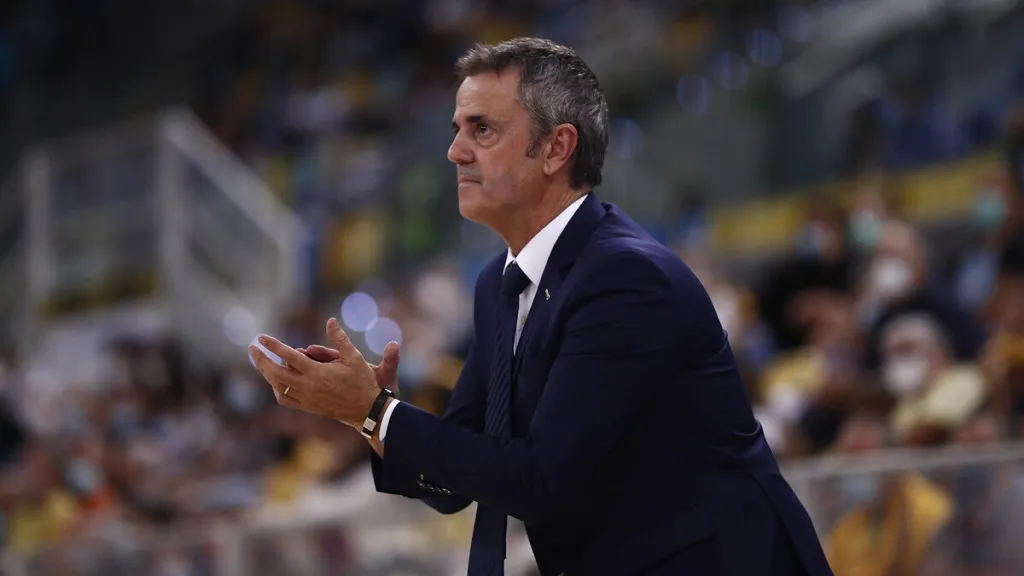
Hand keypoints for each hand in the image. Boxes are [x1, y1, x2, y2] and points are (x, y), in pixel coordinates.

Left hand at [250, 318, 381, 427]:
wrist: (366, 409)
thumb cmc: (362, 381)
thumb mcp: (355, 357)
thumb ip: (340, 339)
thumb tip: (330, 320)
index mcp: (318, 373)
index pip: (289, 356)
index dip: (274, 346)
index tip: (261, 337)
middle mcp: (308, 387)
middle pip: (276, 373)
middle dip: (261, 360)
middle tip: (251, 349)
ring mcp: (306, 399)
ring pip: (278, 387)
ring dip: (267, 374)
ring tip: (262, 362)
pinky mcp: (308, 407)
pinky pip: (285, 399)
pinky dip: (277, 389)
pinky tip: (276, 380)